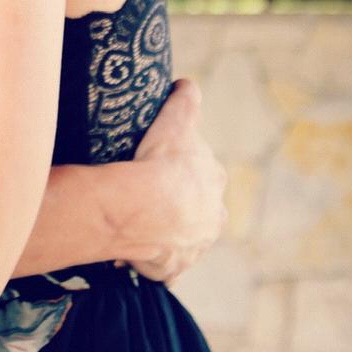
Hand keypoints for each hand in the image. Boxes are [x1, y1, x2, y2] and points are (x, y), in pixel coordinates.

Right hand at [126, 78, 226, 283]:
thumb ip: (187, 98)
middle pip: (200, 211)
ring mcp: (193, 246)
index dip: (185, 170)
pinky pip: (164, 268)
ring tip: (142, 226)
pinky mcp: (173, 268)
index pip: (205, 174)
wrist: (146, 208)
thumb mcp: (178, 119)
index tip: (164, 166)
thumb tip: (186, 83)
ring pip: (185, 240)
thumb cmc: (163, 161)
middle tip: (151, 198)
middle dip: (184, 207)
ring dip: (170, 235)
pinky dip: (155, 264)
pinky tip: (137, 256)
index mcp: (214, 183)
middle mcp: (212, 218)